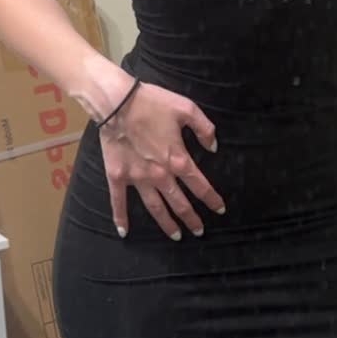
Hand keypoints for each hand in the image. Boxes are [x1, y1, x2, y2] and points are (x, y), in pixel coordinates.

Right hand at [98, 80, 224, 240]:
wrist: (116, 101)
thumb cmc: (152, 102)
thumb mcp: (187, 108)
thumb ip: (205, 129)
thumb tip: (213, 148)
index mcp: (178, 159)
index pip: (200, 185)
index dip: (212, 199)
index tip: (219, 209)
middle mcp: (160, 175)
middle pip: (179, 203)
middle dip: (191, 219)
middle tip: (199, 231)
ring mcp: (138, 178)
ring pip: (155, 208)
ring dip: (167, 224)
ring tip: (176, 236)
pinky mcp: (117, 177)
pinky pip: (119, 201)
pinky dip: (120, 217)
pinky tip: (124, 232)